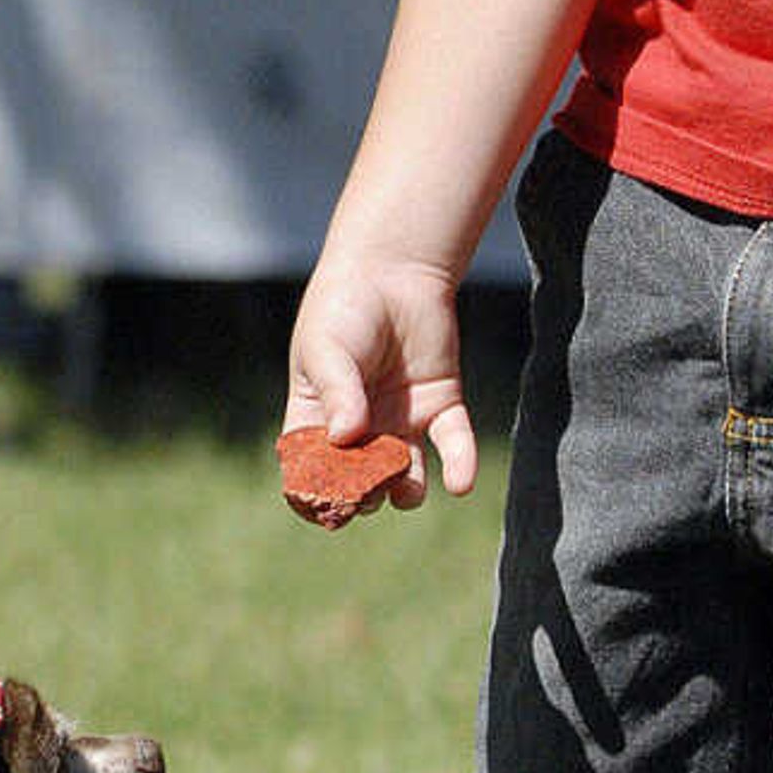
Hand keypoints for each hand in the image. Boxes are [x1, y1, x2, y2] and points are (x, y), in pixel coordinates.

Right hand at [281, 257, 476, 506]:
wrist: (393, 270)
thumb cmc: (343, 308)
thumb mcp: (326, 348)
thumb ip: (337, 391)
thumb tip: (346, 437)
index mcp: (317, 421)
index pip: (312, 472)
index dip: (315, 493)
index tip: (324, 502)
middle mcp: (360, 433)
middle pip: (360, 483)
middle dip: (364, 495)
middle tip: (367, 491)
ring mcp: (401, 424)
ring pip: (406, 478)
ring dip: (406, 489)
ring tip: (403, 482)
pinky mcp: (441, 409)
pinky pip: (453, 446)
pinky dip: (460, 466)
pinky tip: (460, 481)